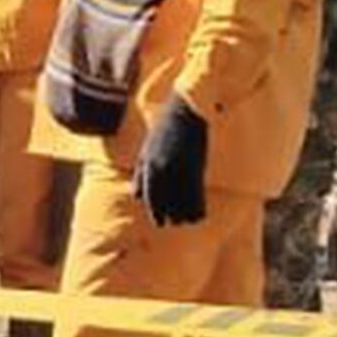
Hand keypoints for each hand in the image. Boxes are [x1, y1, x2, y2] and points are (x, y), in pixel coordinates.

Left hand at [133, 95, 209, 230]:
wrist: (186, 113)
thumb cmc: (163, 132)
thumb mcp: (146, 152)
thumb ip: (140, 175)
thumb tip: (136, 197)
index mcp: (150, 167)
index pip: (151, 200)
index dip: (157, 215)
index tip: (161, 224)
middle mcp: (165, 172)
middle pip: (168, 206)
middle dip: (172, 216)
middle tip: (176, 221)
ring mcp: (182, 170)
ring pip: (184, 205)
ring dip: (186, 215)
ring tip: (187, 219)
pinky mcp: (197, 169)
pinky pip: (198, 197)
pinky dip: (199, 208)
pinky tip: (200, 213)